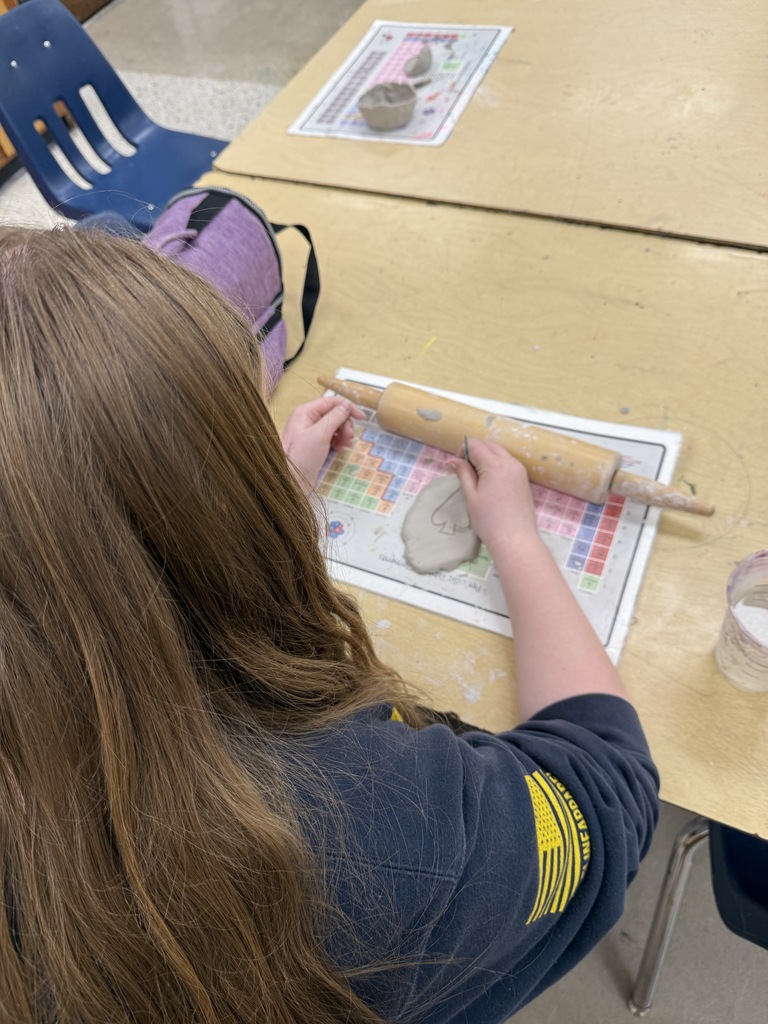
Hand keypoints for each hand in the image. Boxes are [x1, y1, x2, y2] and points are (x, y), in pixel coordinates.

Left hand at [282, 395, 364, 492]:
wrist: (293, 481)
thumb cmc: (301, 457)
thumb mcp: (320, 434)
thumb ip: (334, 417)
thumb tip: (346, 406)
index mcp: (306, 412)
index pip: (332, 401)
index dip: (348, 408)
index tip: (362, 418)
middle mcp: (308, 419)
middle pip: (335, 413)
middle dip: (345, 424)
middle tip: (349, 438)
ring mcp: (311, 431)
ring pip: (335, 425)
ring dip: (343, 434)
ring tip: (344, 445)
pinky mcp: (315, 442)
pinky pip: (332, 436)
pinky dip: (339, 441)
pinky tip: (339, 449)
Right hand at [449, 439, 539, 555]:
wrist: (516, 540)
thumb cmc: (489, 521)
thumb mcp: (471, 496)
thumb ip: (463, 473)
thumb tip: (453, 460)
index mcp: (495, 465)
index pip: (475, 445)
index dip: (462, 451)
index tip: (458, 467)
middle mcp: (510, 463)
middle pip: (489, 446)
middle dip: (475, 453)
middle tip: (467, 474)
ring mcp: (519, 471)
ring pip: (499, 453)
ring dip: (486, 459)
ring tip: (479, 481)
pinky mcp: (524, 480)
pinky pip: (508, 464)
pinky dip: (497, 466)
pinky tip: (491, 485)